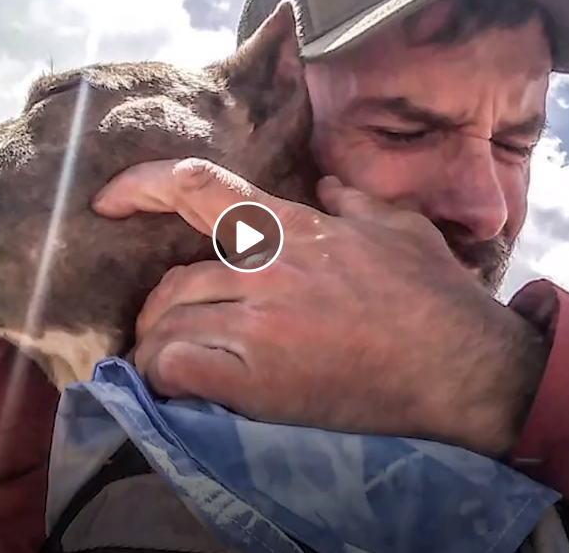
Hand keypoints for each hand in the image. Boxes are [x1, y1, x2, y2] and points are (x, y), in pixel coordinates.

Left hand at [93, 158, 548, 456]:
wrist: (460, 368)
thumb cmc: (433, 296)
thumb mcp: (398, 226)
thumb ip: (354, 199)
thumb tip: (328, 184)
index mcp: (291, 227)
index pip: (199, 186)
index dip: (143, 184)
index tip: (108, 199)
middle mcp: (263, 268)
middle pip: (172, 280)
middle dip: (164, 305)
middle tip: (173, 326)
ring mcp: (256, 323)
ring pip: (166, 324)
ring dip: (159, 344)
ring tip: (171, 360)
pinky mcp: (255, 378)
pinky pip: (175, 367)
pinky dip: (162, 375)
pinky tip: (174, 384)